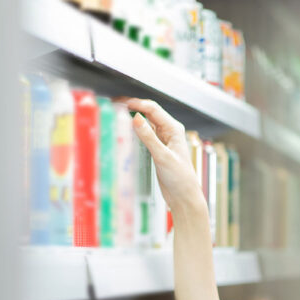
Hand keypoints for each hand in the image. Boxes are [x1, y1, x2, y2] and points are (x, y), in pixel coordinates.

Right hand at [121, 98, 204, 215]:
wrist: (183, 196)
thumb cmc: (180, 178)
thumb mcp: (162, 156)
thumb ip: (149, 137)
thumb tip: (137, 118)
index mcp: (174, 129)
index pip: (153, 109)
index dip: (137, 103)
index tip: (121, 103)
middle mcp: (169, 132)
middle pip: (149, 113)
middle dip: (133, 107)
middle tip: (115, 105)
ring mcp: (163, 139)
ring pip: (146, 123)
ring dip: (133, 117)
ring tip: (117, 114)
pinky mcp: (157, 148)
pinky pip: (145, 134)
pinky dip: (135, 130)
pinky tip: (125, 130)